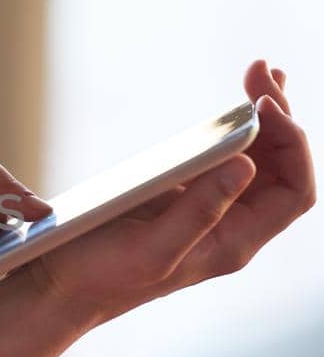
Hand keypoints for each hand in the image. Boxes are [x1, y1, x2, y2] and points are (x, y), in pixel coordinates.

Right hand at [26, 60, 315, 326]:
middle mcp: (232, 226)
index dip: (292, 145)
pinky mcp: (184, 194)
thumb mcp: (151, 248)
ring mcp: (210, 208)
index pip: (294, 191)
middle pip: (283, 167)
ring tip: (260, 73)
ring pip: (261, 157)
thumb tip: (248, 165)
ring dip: (264, 114)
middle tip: (260, 72)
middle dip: (279, 116)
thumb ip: (201, 211)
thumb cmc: (100, 274)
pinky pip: (227, 156)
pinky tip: (241, 99)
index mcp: (233, 243)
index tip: (262, 107)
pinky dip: (238, 124)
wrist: (62, 285)